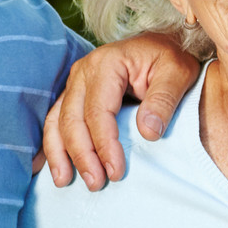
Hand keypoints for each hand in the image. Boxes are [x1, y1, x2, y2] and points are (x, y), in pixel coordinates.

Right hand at [36, 33, 199, 190]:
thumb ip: (164, 100)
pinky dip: (51, 144)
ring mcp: (75, 82)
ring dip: (59, 153)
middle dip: (82, 155)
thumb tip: (147, 133)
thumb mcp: (178, 73)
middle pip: (72, 119)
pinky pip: (55, 120)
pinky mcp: (73, 93)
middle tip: (96, 184)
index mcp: (107, 64)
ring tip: (64, 181)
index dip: (104, 144)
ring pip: (57, 121)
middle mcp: (83, 71)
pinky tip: (49, 166)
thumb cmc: (170, 58)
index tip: (116, 172)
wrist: (161, 43)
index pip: (98, 111)